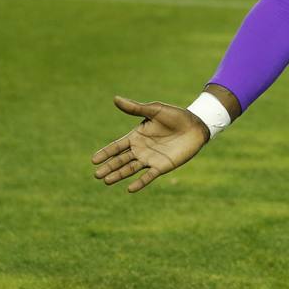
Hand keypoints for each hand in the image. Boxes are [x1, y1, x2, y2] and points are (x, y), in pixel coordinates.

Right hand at [91, 95, 210, 191]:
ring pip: (130, 169)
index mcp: (136, 136)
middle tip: (96, 174)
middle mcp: (140, 150)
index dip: (106, 153)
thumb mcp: (154, 110)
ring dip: (119, 175)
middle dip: (109, 167)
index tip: (93, 160)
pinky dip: (140, 182)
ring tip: (106, 181)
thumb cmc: (175, 116)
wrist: (195, 125)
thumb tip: (115, 98)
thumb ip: (135, 108)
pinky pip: (148, 176)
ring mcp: (150, 159)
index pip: (117, 146)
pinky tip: (130, 189)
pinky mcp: (162, 166)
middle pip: (120, 160)